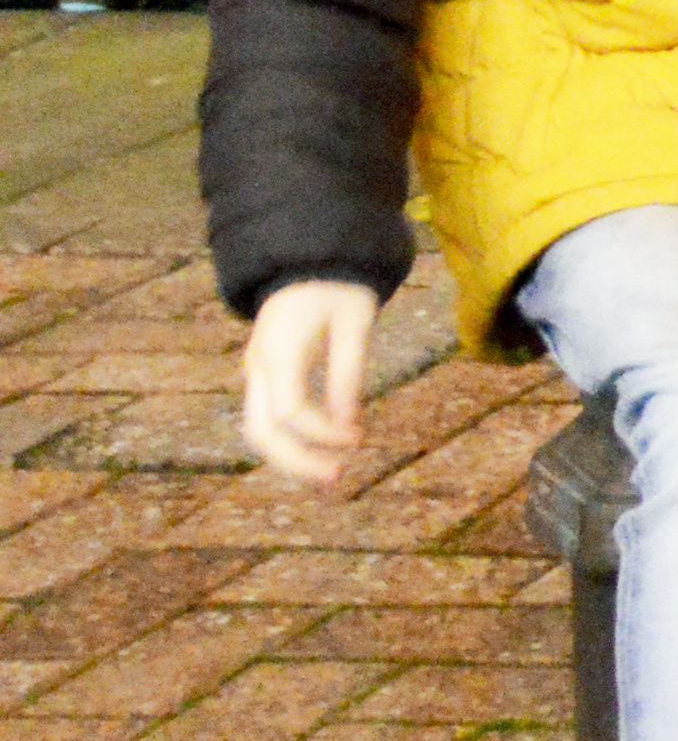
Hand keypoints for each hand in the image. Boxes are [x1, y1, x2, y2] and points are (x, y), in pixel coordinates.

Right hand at [239, 280, 379, 489]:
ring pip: (256, 431)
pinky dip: (289, 442)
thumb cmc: (337, 289)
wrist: (306, 263)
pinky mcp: (263, 379)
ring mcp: (255, 374)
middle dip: (295, 461)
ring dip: (289, 458)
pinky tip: (320, 453)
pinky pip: (265, 420)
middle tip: (338, 477)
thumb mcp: (355, 320)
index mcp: (279, 349)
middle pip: (259, 431)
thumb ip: (348, 370)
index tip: (358, 437)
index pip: (289, 409)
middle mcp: (258, 366)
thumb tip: (349, 423)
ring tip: (329, 475)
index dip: (321, 432)